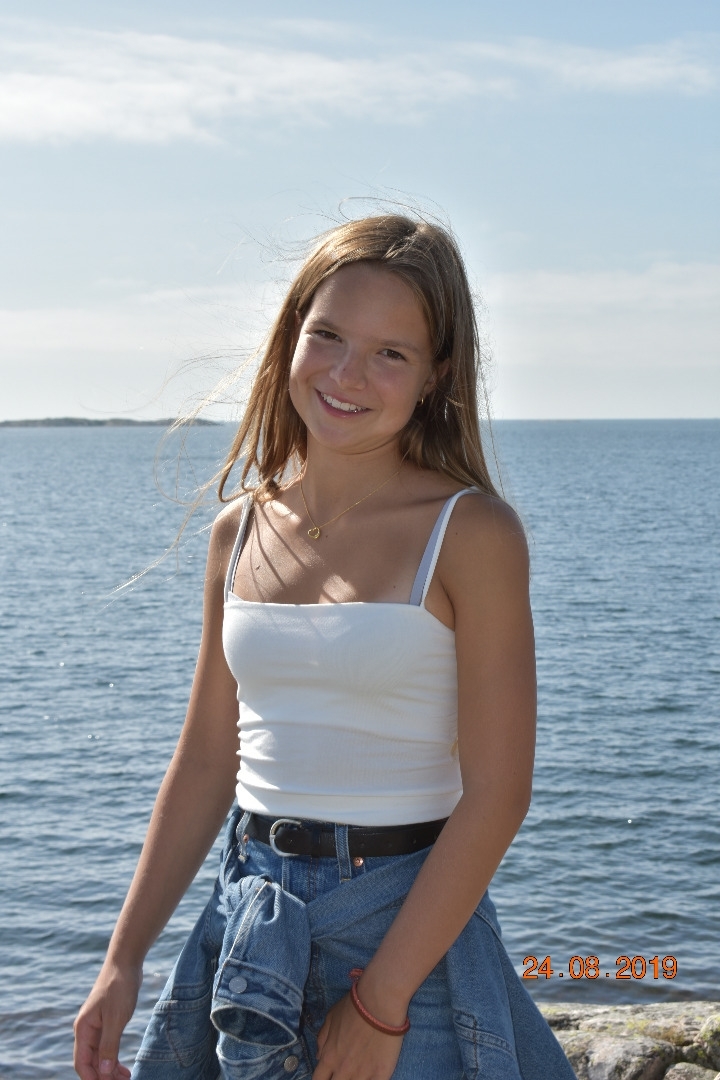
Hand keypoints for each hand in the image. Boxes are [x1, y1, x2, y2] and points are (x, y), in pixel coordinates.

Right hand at [73, 961, 141, 1079]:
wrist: (125, 963)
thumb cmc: (119, 987)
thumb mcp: (116, 1018)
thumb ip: (109, 1045)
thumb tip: (103, 1072)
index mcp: (84, 1029)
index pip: (82, 1063)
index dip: (93, 1079)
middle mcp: (87, 1030)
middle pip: (91, 1062)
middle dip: (104, 1077)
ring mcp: (97, 1027)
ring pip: (100, 1056)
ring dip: (110, 1070)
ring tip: (126, 1078)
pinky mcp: (107, 1022)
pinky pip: (107, 1047)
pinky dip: (114, 1059)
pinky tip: (124, 1067)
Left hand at [312, 991, 404, 1079]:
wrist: (380, 1003)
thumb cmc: (354, 1007)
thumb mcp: (331, 1017)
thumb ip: (322, 1039)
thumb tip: (319, 1056)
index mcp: (329, 1057)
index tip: (328, 1075)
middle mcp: (344, 1070)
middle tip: (344, 1072)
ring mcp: (363, 1075)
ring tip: (358, 1071)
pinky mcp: (382, 1074)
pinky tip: (372, 1076)